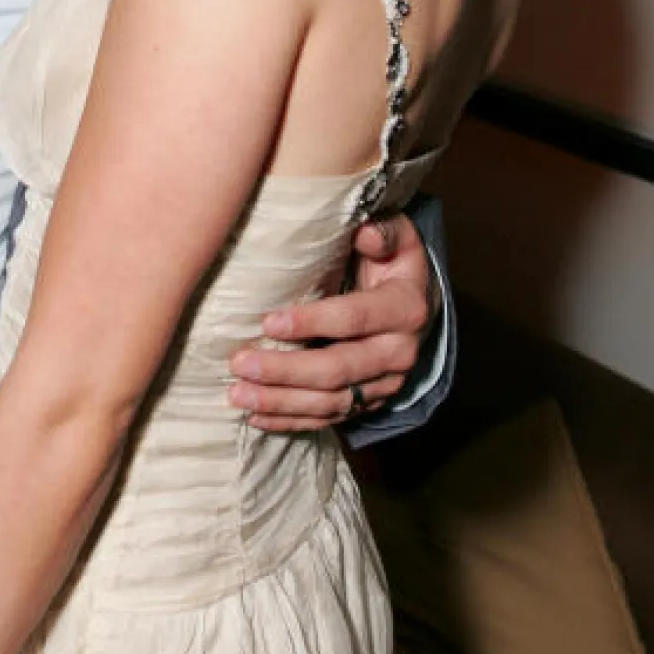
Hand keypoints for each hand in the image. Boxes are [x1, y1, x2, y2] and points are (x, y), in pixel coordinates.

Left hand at [227, 213, 437, 431]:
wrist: (415, 300)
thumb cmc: (391, 259)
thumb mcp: (396, 235)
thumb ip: (381, 232)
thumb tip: (364, 234)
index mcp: (405, 308)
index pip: (355, 319)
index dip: (312, 322)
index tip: (268, 322)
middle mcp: (398, 352)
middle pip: (338, 369)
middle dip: (286, 370)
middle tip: (240, 363)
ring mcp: (384, 384)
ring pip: (331, 402)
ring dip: (281, 402)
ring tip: (238, 394)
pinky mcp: (368, 402)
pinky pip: (329, 419)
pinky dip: (291, 421)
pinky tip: (256, 418)